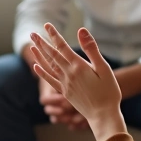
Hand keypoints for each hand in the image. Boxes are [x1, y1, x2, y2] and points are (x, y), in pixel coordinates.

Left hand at [30, 24, 125, 140]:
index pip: (62, 46)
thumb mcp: (104, 68)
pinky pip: (50, 80)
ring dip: (39, 55)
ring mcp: (65, 84)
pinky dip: (42, 72)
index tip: (47, 25)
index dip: (54, 35)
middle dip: (42, 43)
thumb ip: (91, 49)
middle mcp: (68, 74)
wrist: (103, 115)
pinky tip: (36, 66)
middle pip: (52, 55)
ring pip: (49, 66)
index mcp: (79, 66)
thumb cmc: (108, 91)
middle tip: (32, 33)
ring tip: (32, 46)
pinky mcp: (65, 92)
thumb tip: (81, 30)